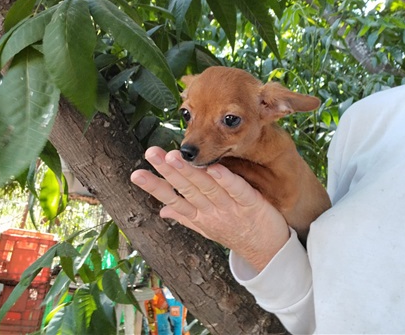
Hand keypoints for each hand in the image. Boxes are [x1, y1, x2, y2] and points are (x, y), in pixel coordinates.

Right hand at [130, 146, 289, 271]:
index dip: (154, 187)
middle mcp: (211, 212)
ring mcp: (230, 208)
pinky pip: (237, 190)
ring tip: (174, 156)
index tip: (136, 173)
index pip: (172, 199)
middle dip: (168, 171)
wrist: (269, 251)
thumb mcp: (207, 228)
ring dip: (190, 172)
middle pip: (187, 189)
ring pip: (207, 187)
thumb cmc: (236, 233)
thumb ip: (185, 216)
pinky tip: (215, 168)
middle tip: (151, 153)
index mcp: (199, 216)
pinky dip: (226, 180)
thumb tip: (161, 210)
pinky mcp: (251, 204)